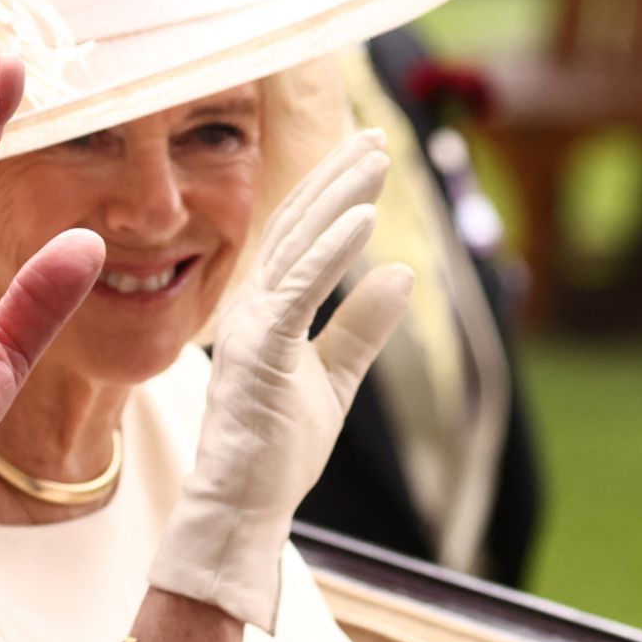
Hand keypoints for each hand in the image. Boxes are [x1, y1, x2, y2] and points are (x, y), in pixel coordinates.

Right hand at [146, 128, 413, 632]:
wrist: (241, 505)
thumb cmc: (277, 451)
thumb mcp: (334, 379)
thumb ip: (361, 326)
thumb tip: (401, 272)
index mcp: (266, 312)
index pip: (302, 237)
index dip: (334, 191)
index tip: (367, 154)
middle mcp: (252, 307)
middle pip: (298, 226)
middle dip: (338, 176)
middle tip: (376, 135)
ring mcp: (250, 326)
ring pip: (298, 245)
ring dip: (339, 197)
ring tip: (376, 158)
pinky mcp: (258, 350)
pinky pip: (299, 289)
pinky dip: (331, 250)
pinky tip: (363, 218)